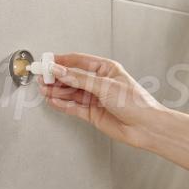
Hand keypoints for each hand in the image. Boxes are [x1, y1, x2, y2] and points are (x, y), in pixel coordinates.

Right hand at [38, 53, 188, 171]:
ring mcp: (95, 98)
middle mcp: (99, 83)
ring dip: (57, 91)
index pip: (78, 61)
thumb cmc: (136, 103)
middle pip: (72, 77)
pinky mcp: (93, 114)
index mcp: (105, 69)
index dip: (61, 61)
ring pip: (71, 92)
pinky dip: (62, 104)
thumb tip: (60, 71)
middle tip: (41, 77)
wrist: (146, 127)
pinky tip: (53, 101)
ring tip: (43, 89)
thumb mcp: (105, 86)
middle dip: (56, 77)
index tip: (47, 61)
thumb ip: (80, 79)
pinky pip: (73, 107)